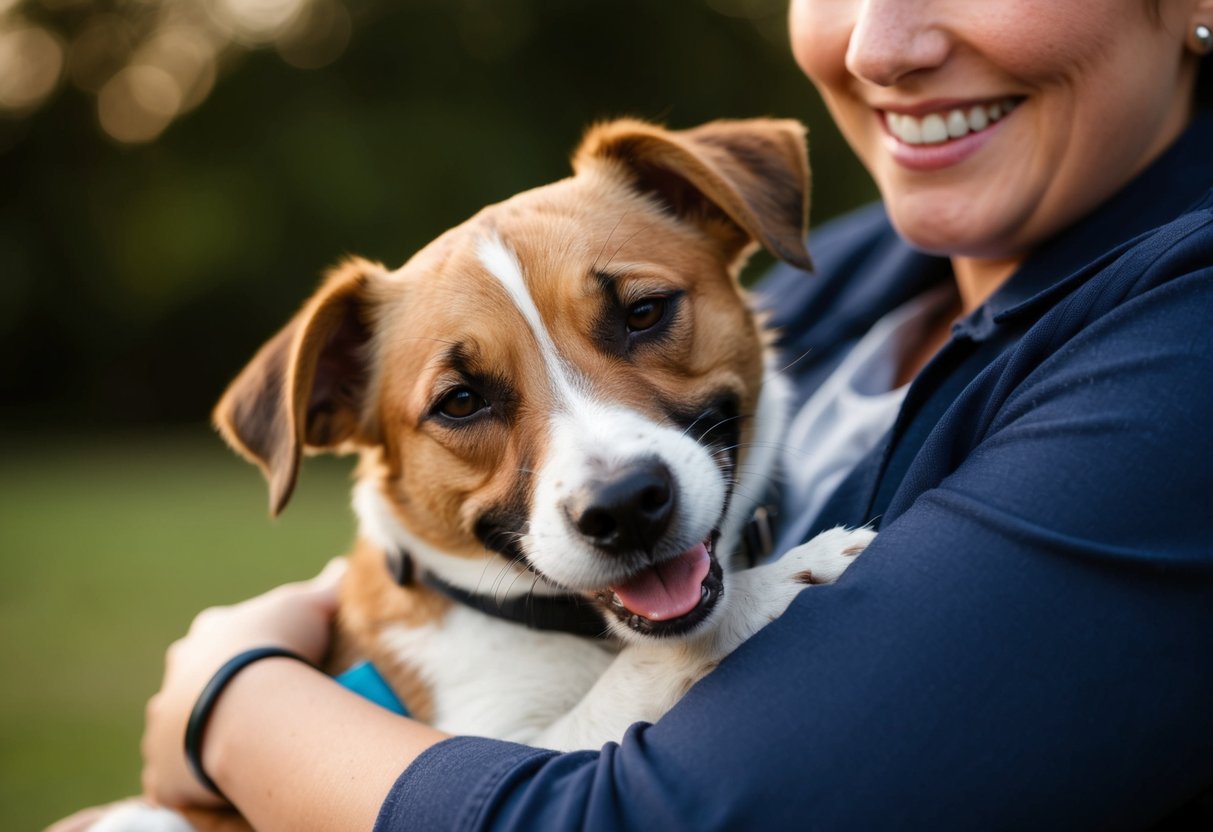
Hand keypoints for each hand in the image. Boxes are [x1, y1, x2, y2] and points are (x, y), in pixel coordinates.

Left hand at [140, 558, 346, 808]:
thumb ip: (325, 588)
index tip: (265, 658)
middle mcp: (177, 675)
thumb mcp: (308, 605)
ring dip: (201, 733)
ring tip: (242, 745)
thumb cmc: (275, 646)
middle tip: (258, 706)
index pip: (218, 634)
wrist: (242, 703)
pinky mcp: (162, 768)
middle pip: (193, 681)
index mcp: (207, 634)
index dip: (241, 645)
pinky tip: (213, 780)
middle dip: (216, 689)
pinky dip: (188, 778)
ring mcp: (164, 723)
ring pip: (176, 728)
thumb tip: (343, 568)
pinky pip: (170, 776)